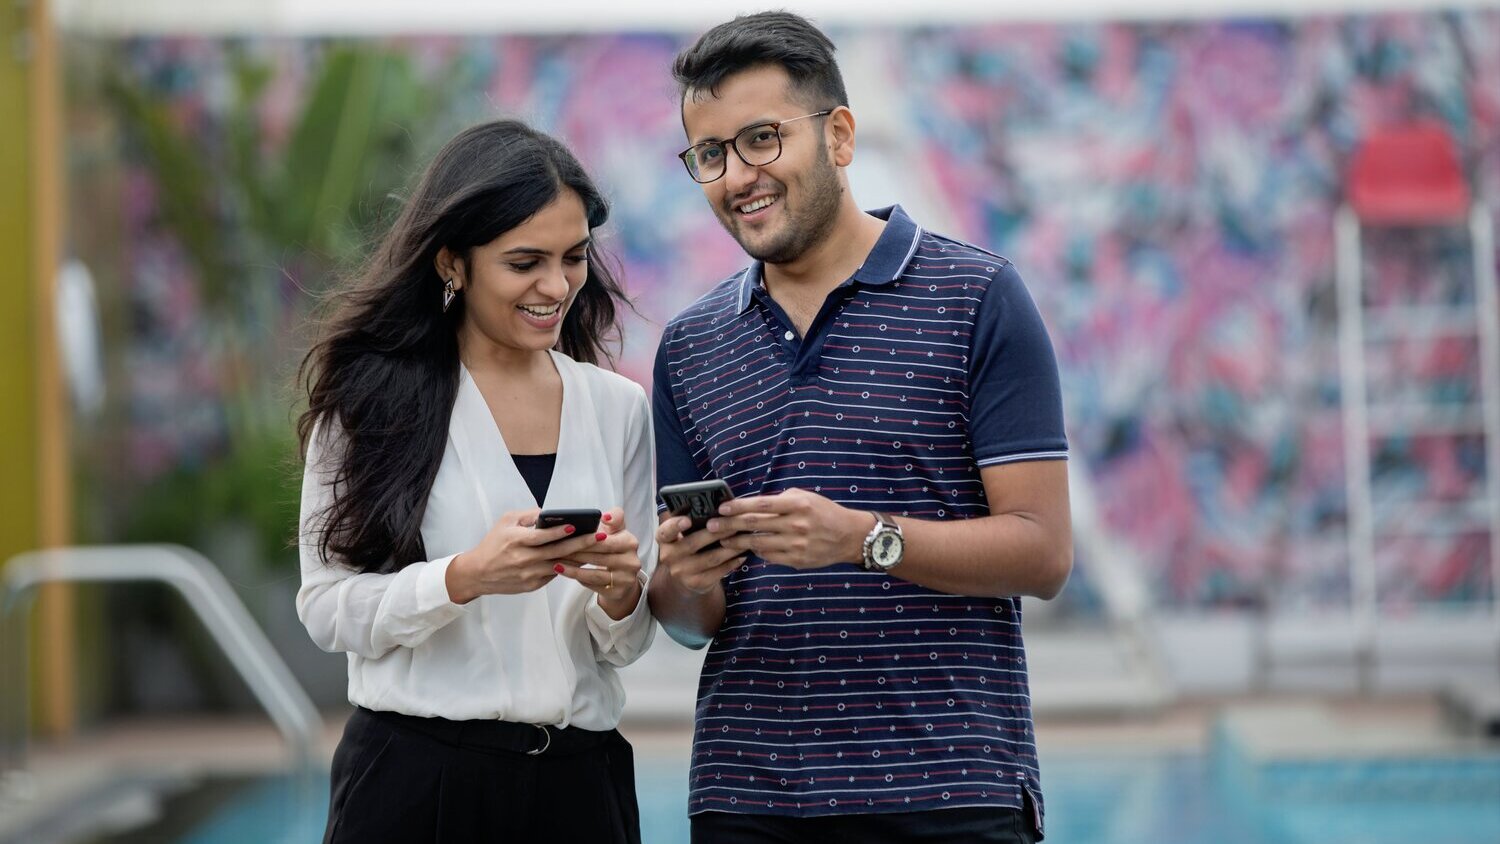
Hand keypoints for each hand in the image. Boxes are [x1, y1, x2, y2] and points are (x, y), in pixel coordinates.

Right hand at [446, 508, 608, 603]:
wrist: (478, 573)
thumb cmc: (493, 544)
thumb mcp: (505, 521)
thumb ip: (528, 515)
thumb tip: (550, 513)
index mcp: (516, 540)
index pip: (542, 536)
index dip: (560, 531)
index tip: (577, 525)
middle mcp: (524, 559)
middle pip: (558, 551)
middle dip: (581, 544)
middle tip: (600, 537)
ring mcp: (529, 574)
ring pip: (560, 565)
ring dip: (580, 557)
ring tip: (598, 549)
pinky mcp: (532, 585)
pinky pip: (554, 574)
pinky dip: (568, 567)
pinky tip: (582, 560)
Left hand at [555, 507, 642, 619]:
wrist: (623, 574)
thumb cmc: (614, 546)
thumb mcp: (617, 529)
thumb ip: (614, 517)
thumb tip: (605, 517)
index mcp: (631, 543)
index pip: (605, 542)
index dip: (586, 540)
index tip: (568, 538)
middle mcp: (632, 562)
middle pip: (599, 558)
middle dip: (576, 554)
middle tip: (557, 551)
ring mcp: (626, 579)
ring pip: (594, 574)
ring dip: (574, 569)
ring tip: (557, 564)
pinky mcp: (618, 592)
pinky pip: (594, 586)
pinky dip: (579, 579)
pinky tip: (567, 574)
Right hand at [655, 512, 745, 594]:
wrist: (687, 577)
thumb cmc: (690, 546)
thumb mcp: (685, 534)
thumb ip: (694, 522)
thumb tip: (719, 508)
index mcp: (664, 539)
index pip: (665, 531)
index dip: (675, 525)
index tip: (688, 520)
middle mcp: (668, 556)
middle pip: (693, 543)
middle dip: (716, 533)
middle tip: (734, 524)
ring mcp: (681, 571)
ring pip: (710, 558)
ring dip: (730, 548)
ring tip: (744, 539)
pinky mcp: (695, 583)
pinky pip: (718, 571)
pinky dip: (732, 562)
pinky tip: (742, 555)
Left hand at [711, 488, 873, 569]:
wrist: (849, 536)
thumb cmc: (823, 512)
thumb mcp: (804, 497)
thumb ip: (779, 501)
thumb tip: (750, 506)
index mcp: (797, 504)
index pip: (760, 505)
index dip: (738, 506)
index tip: (721, 508)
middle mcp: (796, 524)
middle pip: (754, 525)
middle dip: (728, 525)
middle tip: (711, 526)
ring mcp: (796, 545)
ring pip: (758, 544)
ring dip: (737, 542)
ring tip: (722, 540)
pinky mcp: (797, 560)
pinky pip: (769, 556)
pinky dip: (756, 552)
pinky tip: (746, 548)